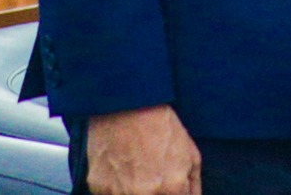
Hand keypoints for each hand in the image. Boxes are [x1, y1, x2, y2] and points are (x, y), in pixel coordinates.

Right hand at [83, 104, 199, 194]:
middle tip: (150, 183)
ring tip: (135, 176)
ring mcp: (118, 194)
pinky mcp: (98, 187)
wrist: (126, 103)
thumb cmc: (160, 125)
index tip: (167, 192)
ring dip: (133, 194)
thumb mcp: (190, 154)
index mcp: (172, 190)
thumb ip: (193, 188)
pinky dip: (115, 191)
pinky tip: (120, 173)